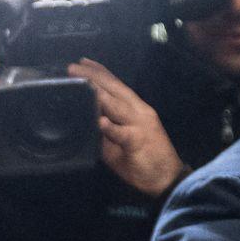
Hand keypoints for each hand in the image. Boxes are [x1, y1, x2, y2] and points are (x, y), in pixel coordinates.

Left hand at [68, 60, 183, 197]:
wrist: (167, 178)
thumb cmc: (143, 159)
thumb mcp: (119, 140)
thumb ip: (105, 128)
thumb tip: (86, 117)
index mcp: (135, 108)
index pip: (116, 85)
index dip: (100, 73)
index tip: (82, 62)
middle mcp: (139, 111)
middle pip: (115, 89)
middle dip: (94, 76)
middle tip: (72, 67)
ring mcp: (139, 125)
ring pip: (117, 105)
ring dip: (99, 93)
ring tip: (82, 82)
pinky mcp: (138, 141)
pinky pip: (123, 134)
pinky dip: (111, 128)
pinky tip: (100, 121)